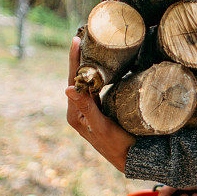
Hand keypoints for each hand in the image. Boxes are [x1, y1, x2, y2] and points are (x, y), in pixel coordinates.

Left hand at [66, 36, 134, 172]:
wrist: (130, 160)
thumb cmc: (116, 145)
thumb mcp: (102, 126)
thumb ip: (86, 108)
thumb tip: (66, 89)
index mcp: (74, 113)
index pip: (72, 80)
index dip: (73, 59)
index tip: (76, 40)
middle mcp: (78, 110)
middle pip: (77, 78)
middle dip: (79, 57)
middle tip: (84, 35)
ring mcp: (88, 109)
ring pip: (86, 82)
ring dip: (88, 64)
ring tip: (91, 44)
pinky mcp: (99, 110)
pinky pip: (95, 88)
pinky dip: (97, 74)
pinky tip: (102, 64)